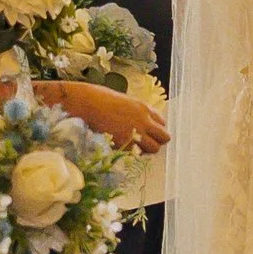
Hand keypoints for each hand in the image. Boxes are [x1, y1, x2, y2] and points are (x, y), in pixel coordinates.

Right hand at [46, 78, 167, 151]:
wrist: (88, 104)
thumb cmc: (101, 99)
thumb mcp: (125, 102)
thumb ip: (137, 113)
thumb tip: (142, 123)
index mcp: (144, 108)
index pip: (162, 123)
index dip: (155, 128)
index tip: (148, 131)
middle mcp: (144, 120)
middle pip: (165, 137)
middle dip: (157, 140)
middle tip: (146, 141)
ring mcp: (136, 133)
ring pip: (155, 148)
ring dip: (147, 149)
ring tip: (135, 146)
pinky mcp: (126, 143)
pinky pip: (138, 154)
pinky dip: (133, 153)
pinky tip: (124, 146)